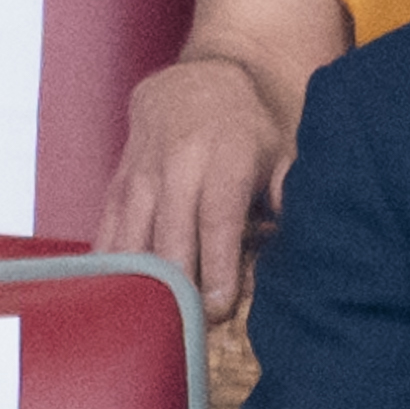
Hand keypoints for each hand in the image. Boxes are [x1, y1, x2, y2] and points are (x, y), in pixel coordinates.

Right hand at [95, 56, 287, 319]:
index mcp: (222, 158)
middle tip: (185, 326)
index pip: (216, 219)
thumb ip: (287, 192)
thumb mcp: (280, 149)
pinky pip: (107, 227)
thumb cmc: (248, 127)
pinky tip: (110, 296)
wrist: (195, 81)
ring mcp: (140, 175)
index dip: (217, 265)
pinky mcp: (117, 184)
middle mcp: (176, 166)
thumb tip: (302, 238)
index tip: (219, 307)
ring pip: (132, 234)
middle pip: (169, 233)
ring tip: (144, 321)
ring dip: (138, 280)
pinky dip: (109, 264)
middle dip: (176, 283)